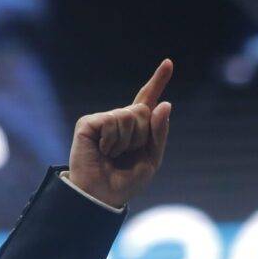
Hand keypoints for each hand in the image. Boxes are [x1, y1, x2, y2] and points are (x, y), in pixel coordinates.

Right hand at [68, 59, 173, 207]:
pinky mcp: (88, 123)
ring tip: (112, 154)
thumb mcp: (152, 159)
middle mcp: (119, 119)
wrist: (102, 196)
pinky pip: (112, 122)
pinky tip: (102, 151)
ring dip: (126, 141)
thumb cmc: (126, 181)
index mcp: (136, 128)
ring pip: (129, 116)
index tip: (169, 63)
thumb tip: (165, 104)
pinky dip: (112, 140)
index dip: (158, 81)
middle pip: (143, 110)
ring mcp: (103, 119)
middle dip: (142, 135)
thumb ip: (159, 133)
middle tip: (126, 154)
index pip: (148, 100)